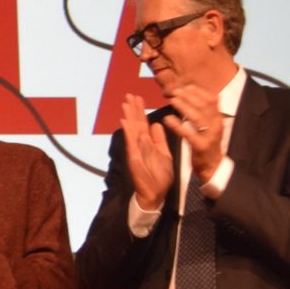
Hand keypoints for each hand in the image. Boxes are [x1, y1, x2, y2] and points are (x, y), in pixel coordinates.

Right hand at [119, 94, 174, 210]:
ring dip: (129, 117)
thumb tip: (157, 124)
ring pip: (132, 130)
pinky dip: (128, 132)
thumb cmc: (160, 176)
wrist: (155, 194)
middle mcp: (140, 145)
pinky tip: (125, 122)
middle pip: (136, 124)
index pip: (143, 123)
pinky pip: (132, 143)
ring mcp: (136, 151)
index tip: (138, 97)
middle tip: (129, 94)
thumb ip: (159, 140)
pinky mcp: (135, 159)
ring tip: (126, 103)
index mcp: (148, 143)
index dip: (141, 110)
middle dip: (133, 109)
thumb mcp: (164, 154)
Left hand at [161, 81, 225, 186]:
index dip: (199, 91)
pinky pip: (188, 133)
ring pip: (197, 117)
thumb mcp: (209, 125)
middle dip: (189, 96)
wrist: (213, 167)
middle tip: (175, 92)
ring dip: (184, 106)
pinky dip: (177, 125)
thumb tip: (191, 92)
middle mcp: (216, 125)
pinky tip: (167, 119)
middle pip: (204, 105)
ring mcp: (209, 136)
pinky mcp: (201, 146)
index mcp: (218, 118)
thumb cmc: (207, 143)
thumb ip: (203, 111)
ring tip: (172, 100)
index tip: (186, 87)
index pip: (212, 99)